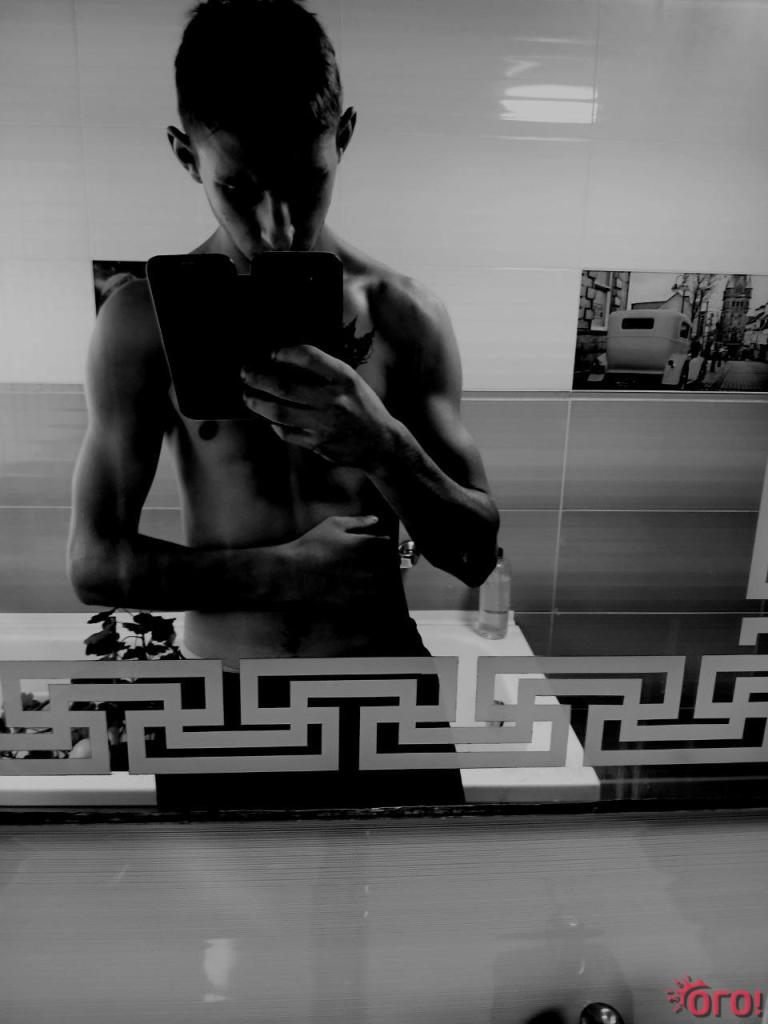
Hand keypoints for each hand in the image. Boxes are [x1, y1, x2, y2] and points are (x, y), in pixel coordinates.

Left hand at [240, 345, 396, 470]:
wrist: (382, 444)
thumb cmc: (363, 407)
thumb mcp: (352, 382)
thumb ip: (325, 372)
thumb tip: (285, 362)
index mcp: (344, 379)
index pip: (309, 357)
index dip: (285, 352)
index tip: (272, 353)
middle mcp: (334, 400)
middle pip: (285, 386)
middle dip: (259, 378)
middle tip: (245, 372)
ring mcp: (324, 424)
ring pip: (279, 412)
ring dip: (258, 402)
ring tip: (247, 395)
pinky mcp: (318, 444)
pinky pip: (286, 432)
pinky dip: (274, 424)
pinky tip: (268, 417)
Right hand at [287, 514, 396, 602]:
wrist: (293, 569)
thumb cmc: (312, 543)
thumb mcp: (333, 524)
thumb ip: (357, 521)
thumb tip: (375, 518)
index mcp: (361, 545)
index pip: (386, 545)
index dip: (389, 546)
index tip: (387, 546)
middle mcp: (363, 564)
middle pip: (387, 566)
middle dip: (388, 564)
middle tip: (385, 562)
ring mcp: (356, 583)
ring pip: (380, 584)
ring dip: (381, 580)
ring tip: (375, 577)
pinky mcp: (349, 598)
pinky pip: (366, 598)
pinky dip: (368, 594)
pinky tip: (363, 589)